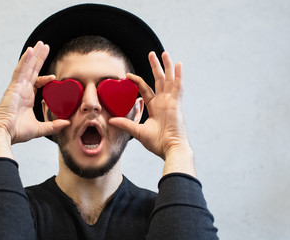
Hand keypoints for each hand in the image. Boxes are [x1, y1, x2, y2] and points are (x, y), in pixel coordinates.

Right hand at [0, 41, 69, 160]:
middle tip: (45, 46)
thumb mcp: (40, 128)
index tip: (55, 77)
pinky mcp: (13, 87)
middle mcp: (21, 90)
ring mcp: (17, 87)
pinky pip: (20, 70)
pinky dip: (25, 60)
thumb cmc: (17, 132)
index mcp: (26, 98)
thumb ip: (53, 125)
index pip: (37, 82)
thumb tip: (67, 123)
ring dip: (34, 55)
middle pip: (32, 70)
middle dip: (39, 58)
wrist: (4, 134)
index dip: (46, 78)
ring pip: (27, 67)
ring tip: (40, 44)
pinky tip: (30, 50)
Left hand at [109, 51, 194, 175]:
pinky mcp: (176, 104)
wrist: (170, 149)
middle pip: (159, 80)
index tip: (128, 75)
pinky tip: (178, 64)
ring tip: (164, 53)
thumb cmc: (157, 143)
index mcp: (156, 108)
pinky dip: (178, 75)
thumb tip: (110, 120)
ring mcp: (171, 102)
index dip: (138, 81)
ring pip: (169, 79)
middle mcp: (164, 102)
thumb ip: (125, 124)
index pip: (146, 90)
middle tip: (152, 54)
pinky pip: (178, 86)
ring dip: (167, 66)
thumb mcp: (137, 132)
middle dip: (156, 67)